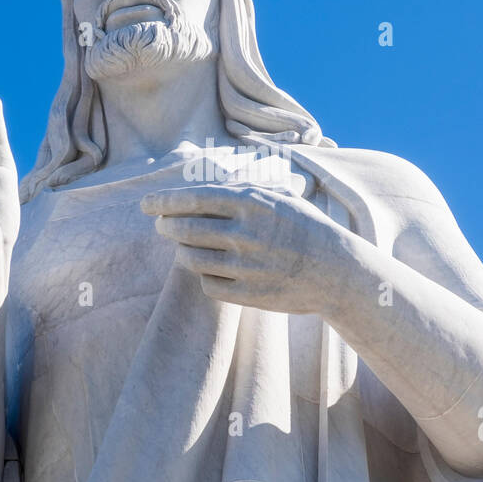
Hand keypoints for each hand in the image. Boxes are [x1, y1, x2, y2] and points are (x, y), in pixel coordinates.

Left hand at [140, 183, 351, 313]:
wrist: (336, 271)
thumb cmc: (306, 228)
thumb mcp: (280, 196)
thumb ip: (243, 190)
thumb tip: (204, 188)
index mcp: (252, 203)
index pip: (193, 199)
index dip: (164, 201)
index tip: (146, 204)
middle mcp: (244, 233)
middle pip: (183, 230)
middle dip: (166, 227)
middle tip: (163, 226)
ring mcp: (244, 265)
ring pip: (190, 259)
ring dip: (183, 252)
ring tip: (188, 247)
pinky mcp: (246, 293)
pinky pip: (207, 284)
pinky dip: (206, 276)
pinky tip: (217, 270)